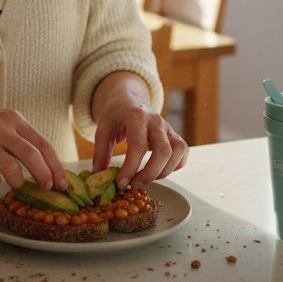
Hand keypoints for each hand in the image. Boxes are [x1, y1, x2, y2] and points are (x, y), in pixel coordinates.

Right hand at [0, 97, 69, 191]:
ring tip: (15, 182)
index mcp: (14, 119)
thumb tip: (45, 165)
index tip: (63, 182)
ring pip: (12, 170)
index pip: (43, 144)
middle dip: (44, 176)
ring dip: (18, 181)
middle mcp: (1, 129)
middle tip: (48, 188)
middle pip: (32, 157)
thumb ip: (21, 138)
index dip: (56, 166)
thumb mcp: (2, 120)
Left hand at [91, 73, 188, 187]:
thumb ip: (101, 153)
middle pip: (164, 150)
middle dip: (151, 173)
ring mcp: (168, 127)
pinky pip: (183, 152)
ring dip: (164, 171)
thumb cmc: (115, 114)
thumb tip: (99, 177)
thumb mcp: (102, 130)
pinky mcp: (174, 134)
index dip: (130, 168)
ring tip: (145, 177)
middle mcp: (156, 121)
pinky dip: (175, 165)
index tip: (121, 183)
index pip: (138, 146)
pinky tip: (159, 169)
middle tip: (134, 183)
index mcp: (136, 116)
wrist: (128, 98)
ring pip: (178, 151)